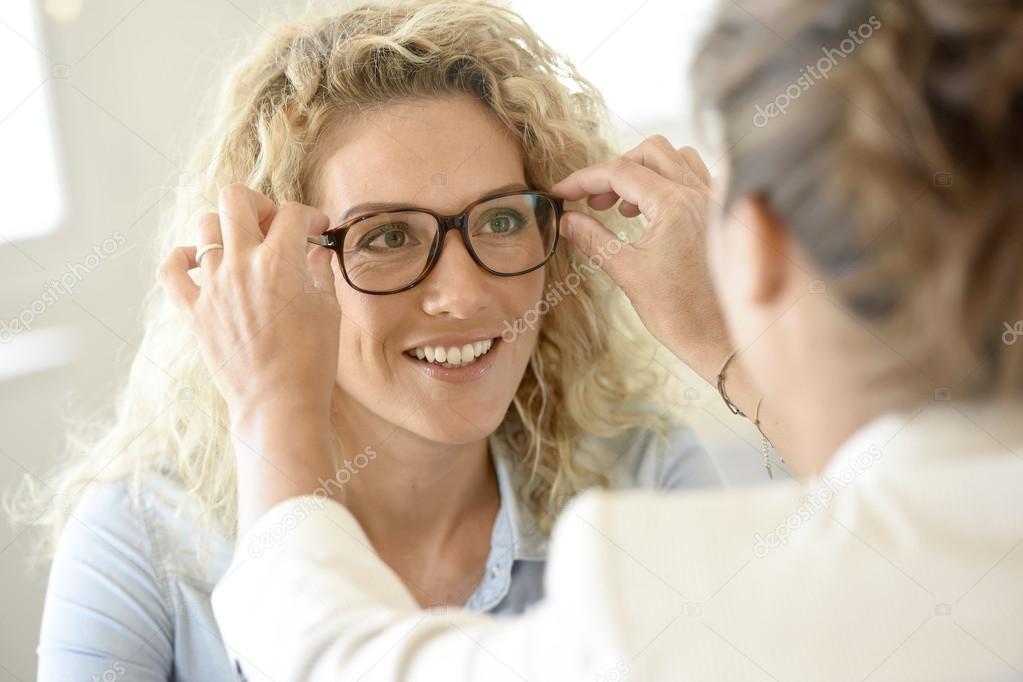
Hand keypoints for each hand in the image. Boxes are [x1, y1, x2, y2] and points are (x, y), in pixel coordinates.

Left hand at [158, 184, 338, 425]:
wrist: (278, 403)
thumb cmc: (311, 360)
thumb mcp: (328, 309)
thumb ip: (320, 270)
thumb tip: (316, 251)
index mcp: (280, 262)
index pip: (294, 214)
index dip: (311, 216)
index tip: (317, 230)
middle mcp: (241, 265)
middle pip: (236, 199)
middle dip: (260, 204)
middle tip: (274, 226)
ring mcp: (212, 286)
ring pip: (205, 227)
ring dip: (227, 229)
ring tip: (244, 249)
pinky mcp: (194, 310)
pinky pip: (170, 270)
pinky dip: (179, 258)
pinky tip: (195, 261)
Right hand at [552, 136, 728, 382]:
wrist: (722, 340)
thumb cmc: (679, 313)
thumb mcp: (627, 273)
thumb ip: (593, 238)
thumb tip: (566, 220)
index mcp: (676, 205)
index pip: (620, 171)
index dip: (584, 179)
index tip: (561, 193)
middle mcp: (701, 194)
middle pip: (650, 152)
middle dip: (615, 170)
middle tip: (593, 200)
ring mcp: (716, 201)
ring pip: (676, 158)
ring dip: (644, 171)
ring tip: (624, 205)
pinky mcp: (723, 214)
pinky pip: (696, 177)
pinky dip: (669, 183)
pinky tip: (653, 212)